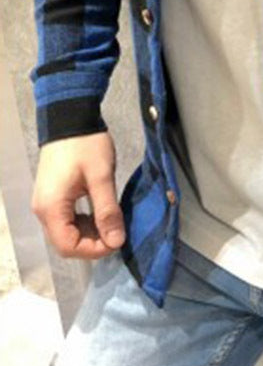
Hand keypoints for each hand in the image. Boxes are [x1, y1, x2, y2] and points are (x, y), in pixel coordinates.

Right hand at [31, 131, 125, 258]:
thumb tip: (117, 241)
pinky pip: (66, 219)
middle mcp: (43, 210)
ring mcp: (45, 203)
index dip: (94, 250)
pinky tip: (100, 213)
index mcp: (51, 208)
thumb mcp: (101, 177)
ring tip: (111, 222)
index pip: (68, 247)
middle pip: (65, 243)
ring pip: (66, 232)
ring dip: (89, 233)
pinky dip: (83, 222)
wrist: (69, 116)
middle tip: (117, 231)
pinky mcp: (51, 195)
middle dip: (93, 243)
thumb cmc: (86, 144)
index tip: (117, 240)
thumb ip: (108, 211)